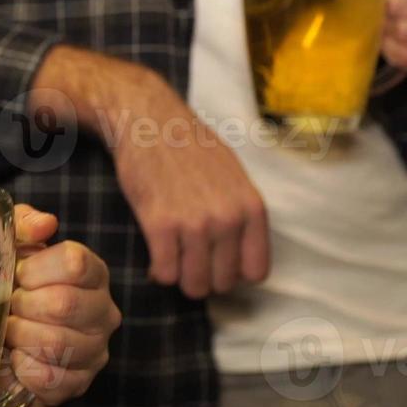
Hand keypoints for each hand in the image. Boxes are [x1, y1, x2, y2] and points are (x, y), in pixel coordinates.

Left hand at [7, 205, 120, 406]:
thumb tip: (45, 224)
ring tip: (10, 329)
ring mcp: (95, 350)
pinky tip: (16, 356)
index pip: (75, 263)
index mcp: (92, 272)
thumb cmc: (11, 281)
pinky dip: (22, 367)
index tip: (18, 274)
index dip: (35, 269)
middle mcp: (103, 311)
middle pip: (63, 304)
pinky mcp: (79, 383)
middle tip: (9, 304)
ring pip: (55, 343)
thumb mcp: (12, 242)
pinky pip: (48, 378)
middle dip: (23, 304)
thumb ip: (24, 223)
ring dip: (19, 335)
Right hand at [33, 46, 270, 300]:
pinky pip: (164, 272)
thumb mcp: (234, 176)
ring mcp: (194, 223)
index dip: (234, 272)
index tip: (217, 262)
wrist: (150, 121)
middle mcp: (228, 219)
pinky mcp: (159, 224)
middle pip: (222, 283)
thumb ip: (242, 216)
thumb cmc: (191, 146)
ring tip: (172, 259)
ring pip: (193, 285)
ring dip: (180, 277)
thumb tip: (240, 258)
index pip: (255, 272)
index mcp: (252, 208)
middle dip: (204, 276)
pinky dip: (158, 271)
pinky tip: (156, 255)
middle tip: (189, 259)